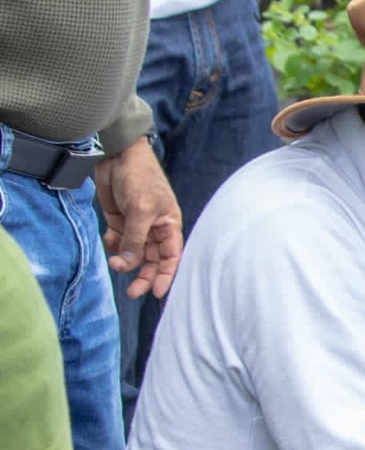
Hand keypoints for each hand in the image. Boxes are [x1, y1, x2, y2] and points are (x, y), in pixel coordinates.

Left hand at [95, 137, 182, 298]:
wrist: (117, 155)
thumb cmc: (139, 178)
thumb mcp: (140, 210)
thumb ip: (135, 239)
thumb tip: (128, 264)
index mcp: (169, 226)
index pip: (171, 257)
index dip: (166, 276)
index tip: (157, 293)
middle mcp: (154, 229)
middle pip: (152, 260)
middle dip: (142, 276)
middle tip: (131, 292)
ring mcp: (136, 225)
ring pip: (133, 253)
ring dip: (124, 261)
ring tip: (114, 263)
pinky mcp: (119, 220)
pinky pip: (118, 241)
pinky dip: (112, 246)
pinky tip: (108, 243)